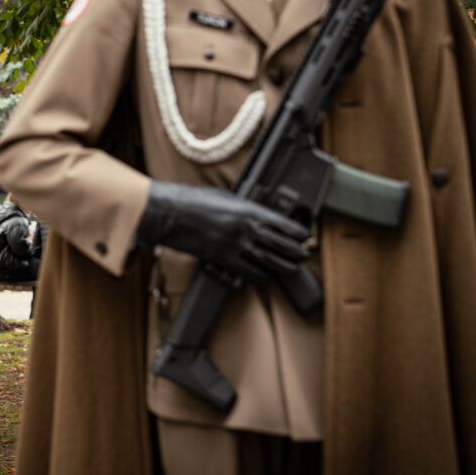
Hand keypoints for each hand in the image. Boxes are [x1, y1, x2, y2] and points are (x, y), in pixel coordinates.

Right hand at [137, 180, 309, 282]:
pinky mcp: (223, 259)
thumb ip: (244, 208)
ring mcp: (236, 246)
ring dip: (284, 267)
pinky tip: (267, 277)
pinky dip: (261, 276)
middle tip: (304, 255)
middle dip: (296, 252)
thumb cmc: (193, 200)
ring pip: (269, 262)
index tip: (304, 236)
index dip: (297, 233)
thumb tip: (256, 215)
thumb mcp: (225, 197)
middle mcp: (247, 229)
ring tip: (292, 269)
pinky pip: (249, 272)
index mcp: (249, 211)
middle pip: (281, 246)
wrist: (171, 213)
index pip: (283, 225)